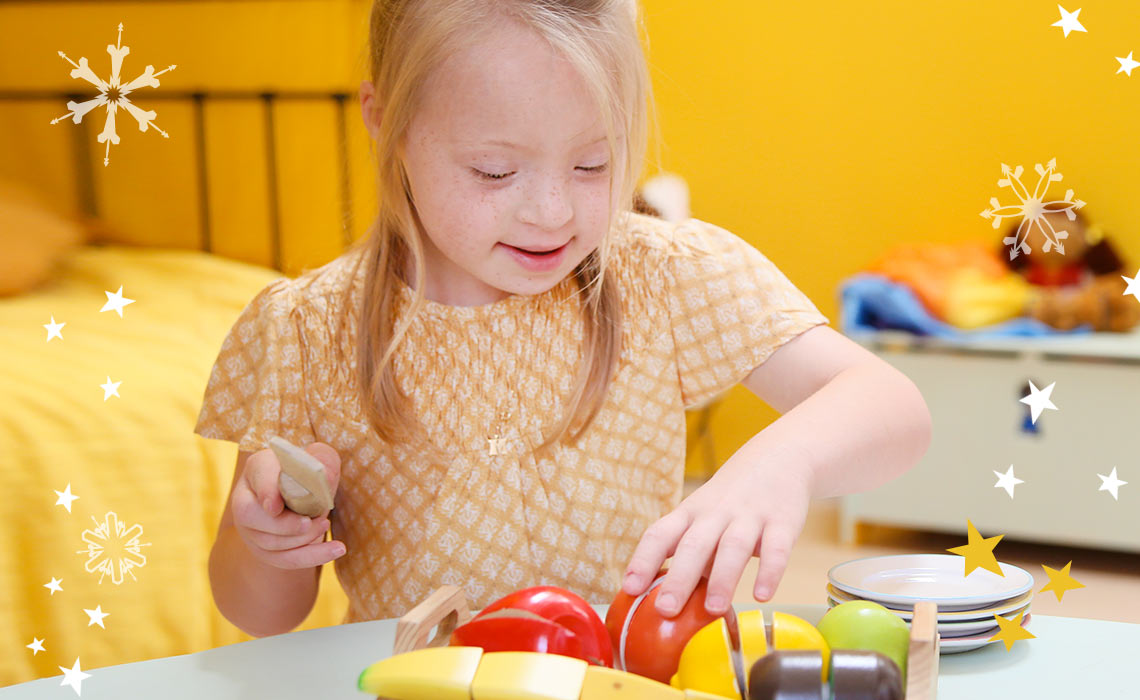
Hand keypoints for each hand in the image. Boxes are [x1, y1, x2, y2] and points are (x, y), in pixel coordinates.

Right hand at [231, 442, 344, 568]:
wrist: (304, 492)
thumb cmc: (308, 471)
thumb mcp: (317, 458)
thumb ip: (322, 460)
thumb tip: (327, 479)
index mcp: (259, 468)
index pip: (259, 477)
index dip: (266, 492)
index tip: (275, 507)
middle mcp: (246, 499)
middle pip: (251, 517)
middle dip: (283, 524)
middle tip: (309, 521)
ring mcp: (251, 529)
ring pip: (270, 543)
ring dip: (302, 539)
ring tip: (325, 525)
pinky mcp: (266, 550)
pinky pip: (286, 560)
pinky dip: (312, 557)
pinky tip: (337, 550)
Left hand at [621, 458, 811, 617]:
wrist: (779, 456)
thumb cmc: (731, 499)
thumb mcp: (703, 517)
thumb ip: (691, 557)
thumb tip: (671, 604)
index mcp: (690, 513)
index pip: (659, 534)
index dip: (643, 560)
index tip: (630, 588)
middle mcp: (716, 513)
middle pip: (693, 544)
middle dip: (679, 578)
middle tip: (666, 610)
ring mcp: (749, 516)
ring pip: (733, 547)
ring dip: (722, 579)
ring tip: (712, 610)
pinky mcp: (782, 522)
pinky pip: (776, 548)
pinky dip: (769, 572)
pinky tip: (762, 596)